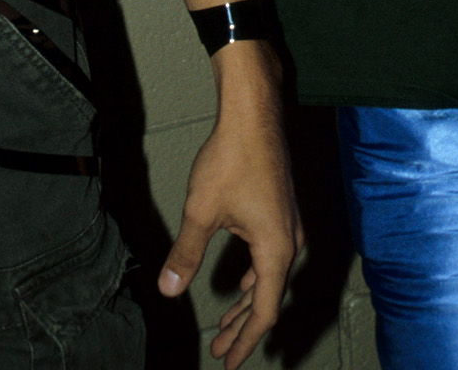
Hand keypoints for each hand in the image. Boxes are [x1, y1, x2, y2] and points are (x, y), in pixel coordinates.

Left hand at [157, 44, 301, 368]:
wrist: (254, 113)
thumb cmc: (232, 157)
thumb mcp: (202, 210)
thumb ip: (186, 253)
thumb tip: (168, 289)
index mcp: (276, 250)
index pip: (262, 311)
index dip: (244, 341)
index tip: (228, 361)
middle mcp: (289, 242)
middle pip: (268, 298)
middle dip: (243, 328)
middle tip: (221, 350)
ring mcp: (288, 225)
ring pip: (269, 277)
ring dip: (248, 303)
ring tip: (228, 325)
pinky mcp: (282, 210)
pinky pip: (270, 257)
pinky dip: (255, 277)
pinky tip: (243, 280)